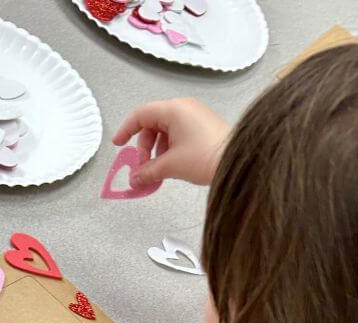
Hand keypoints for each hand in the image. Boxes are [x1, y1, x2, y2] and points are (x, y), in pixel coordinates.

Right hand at [112, 98, 230, 186]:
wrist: (239, 161)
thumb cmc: (206, 158)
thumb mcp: (171, 166)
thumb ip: (148, 171)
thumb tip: (134, 180)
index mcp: (173, 109)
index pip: (140, 114)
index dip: (126, 130)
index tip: (118, 145)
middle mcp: (184, 107)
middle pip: (152, 123)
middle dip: (144, 146)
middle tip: (144, 166)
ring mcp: (195, 115)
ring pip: (165, 129)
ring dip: (157, 149)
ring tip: (160, 169)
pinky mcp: (203, 125)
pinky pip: (178, 132)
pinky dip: (170, 147)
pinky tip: (172, 164)